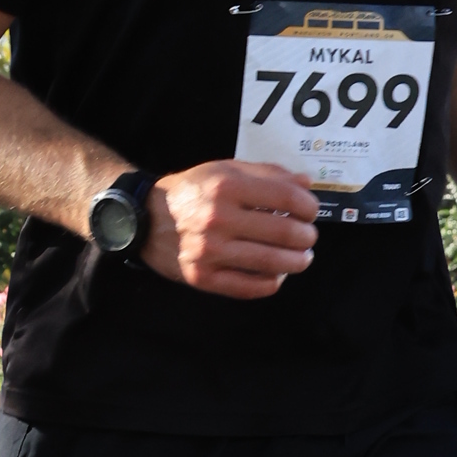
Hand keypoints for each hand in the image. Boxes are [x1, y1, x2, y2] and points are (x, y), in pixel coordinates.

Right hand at [136, 159, 318, 301]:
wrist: (145, 220)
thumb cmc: (192, 192)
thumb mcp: (225, 170)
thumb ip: (267, 174)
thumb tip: (306, 184)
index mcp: (226, 186)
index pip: (287, 197)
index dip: (309, 206)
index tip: (311, 212)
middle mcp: (218, 218)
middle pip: (285, 232)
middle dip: (307, 236)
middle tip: (308, 237)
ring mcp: (210, 251)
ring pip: (273, 263)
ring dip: (298, 261)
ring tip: (302, 257)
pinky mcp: (203, 277)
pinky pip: (251, 287)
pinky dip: (272, 282)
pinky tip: (277, 274)